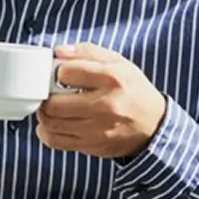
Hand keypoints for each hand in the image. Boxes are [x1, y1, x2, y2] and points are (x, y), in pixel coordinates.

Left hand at [36, 44, 166, 158]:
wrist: (154, 126)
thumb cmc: (133, 91)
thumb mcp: (118, 63)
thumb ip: (87, 52)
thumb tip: (58, 52)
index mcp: (112, 79)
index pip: (67, 73)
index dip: (57, 71)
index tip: (61, 73)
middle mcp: (105, 105)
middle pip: (54, 102)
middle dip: (45, 95)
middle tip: (49, 92)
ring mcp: (98, 129)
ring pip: (52, 123)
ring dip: (44, 113)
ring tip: (51, 107)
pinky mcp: (92, 146)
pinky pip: (57, 141)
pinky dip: (46, 132)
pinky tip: (52, 124)